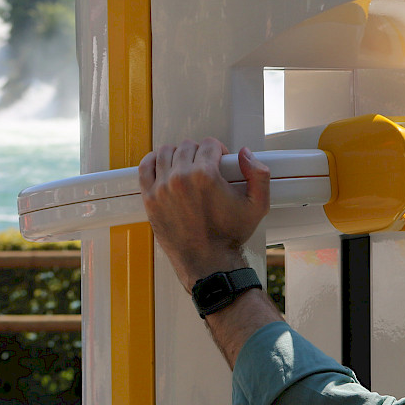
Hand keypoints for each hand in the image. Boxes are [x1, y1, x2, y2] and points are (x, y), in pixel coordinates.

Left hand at [138, 138, 269, 287]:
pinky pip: (145, 167)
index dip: (218, 151)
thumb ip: (259, 174)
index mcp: (205, 176)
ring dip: (178, 155)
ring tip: (186, 166)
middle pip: (187, 146)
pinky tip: (163, 165)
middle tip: (205, 166)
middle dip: (199, 153)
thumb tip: (244, 154)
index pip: (209, 144)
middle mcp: (180, 178)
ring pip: (166, 152)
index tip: (220, 162)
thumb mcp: (258, 205)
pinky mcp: (150, 198)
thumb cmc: (230, 235)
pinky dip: (153, 161)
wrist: (207, 261)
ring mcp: (162, 188)